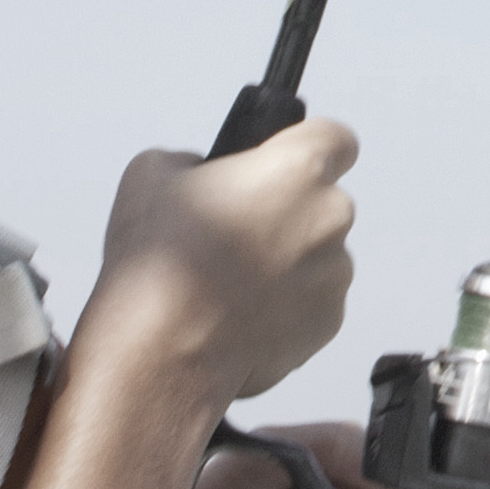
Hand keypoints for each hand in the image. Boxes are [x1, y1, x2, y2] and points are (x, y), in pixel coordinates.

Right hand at [76, 117, 359, 417]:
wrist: (163, 350)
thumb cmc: (161, 261)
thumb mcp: (153, 173)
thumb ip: (195, 161)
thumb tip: (208, 177)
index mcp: (300, 168)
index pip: (335, 138)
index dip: (306, 149)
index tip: (282, 164)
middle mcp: (330, 217)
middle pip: (322, 203)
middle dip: (287, 214)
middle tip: (234, 233)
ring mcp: (335, 274)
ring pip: (318, 256)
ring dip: (287, 263)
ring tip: (229, 283)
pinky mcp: (328, 323)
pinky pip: (313, 303)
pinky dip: (286, 307)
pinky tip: (239, 315)